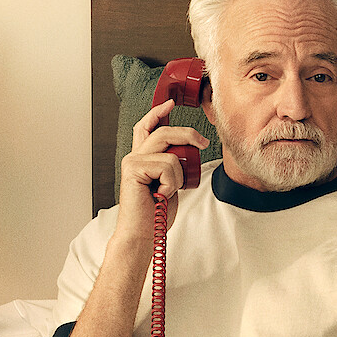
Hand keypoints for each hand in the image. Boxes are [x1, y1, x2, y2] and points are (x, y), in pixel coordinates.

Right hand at [117, 100, 208, 235]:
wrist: (145, 232)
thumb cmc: (157, 211)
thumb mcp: (170, 182)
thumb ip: (173, 165)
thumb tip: (191, 149)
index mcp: (143, 158)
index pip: (147, 128)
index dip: (158, 113)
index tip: (171, 103)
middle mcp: (135, 156)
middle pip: (164, 133)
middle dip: (188, 135)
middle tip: (204, 144)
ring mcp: (132, 162)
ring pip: (171, 154)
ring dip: (179, 175)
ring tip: (169, 190)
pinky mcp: (133, 169)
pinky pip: (168, 166)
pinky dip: (172, 183)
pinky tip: (161, 194)